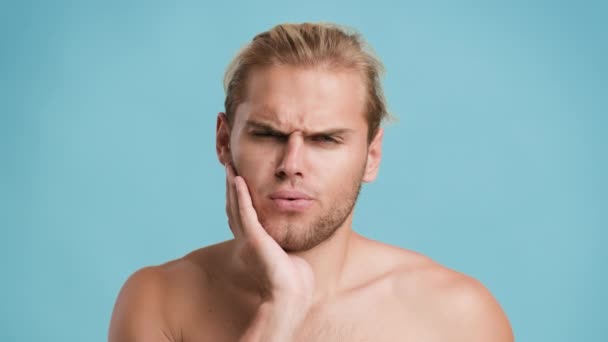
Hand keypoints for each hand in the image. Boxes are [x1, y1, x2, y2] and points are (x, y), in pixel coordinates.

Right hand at [225, 163, 314, 305]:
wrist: (290, 296)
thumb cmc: (294, 284)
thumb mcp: (289, 259)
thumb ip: (288, 249)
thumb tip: (296, 245)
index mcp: (254, 247)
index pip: (242, 217)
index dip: (238, 199)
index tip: (237, 181)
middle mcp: (246, 242)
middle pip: (234, 208)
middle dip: (231, 187)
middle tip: (228, 167)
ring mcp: (249, 239)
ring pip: (236, 206)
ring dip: (232, 185)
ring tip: (230, 166)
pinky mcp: (254, 238)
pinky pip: (245, 211)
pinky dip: (241, 195)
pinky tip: (237, 179)